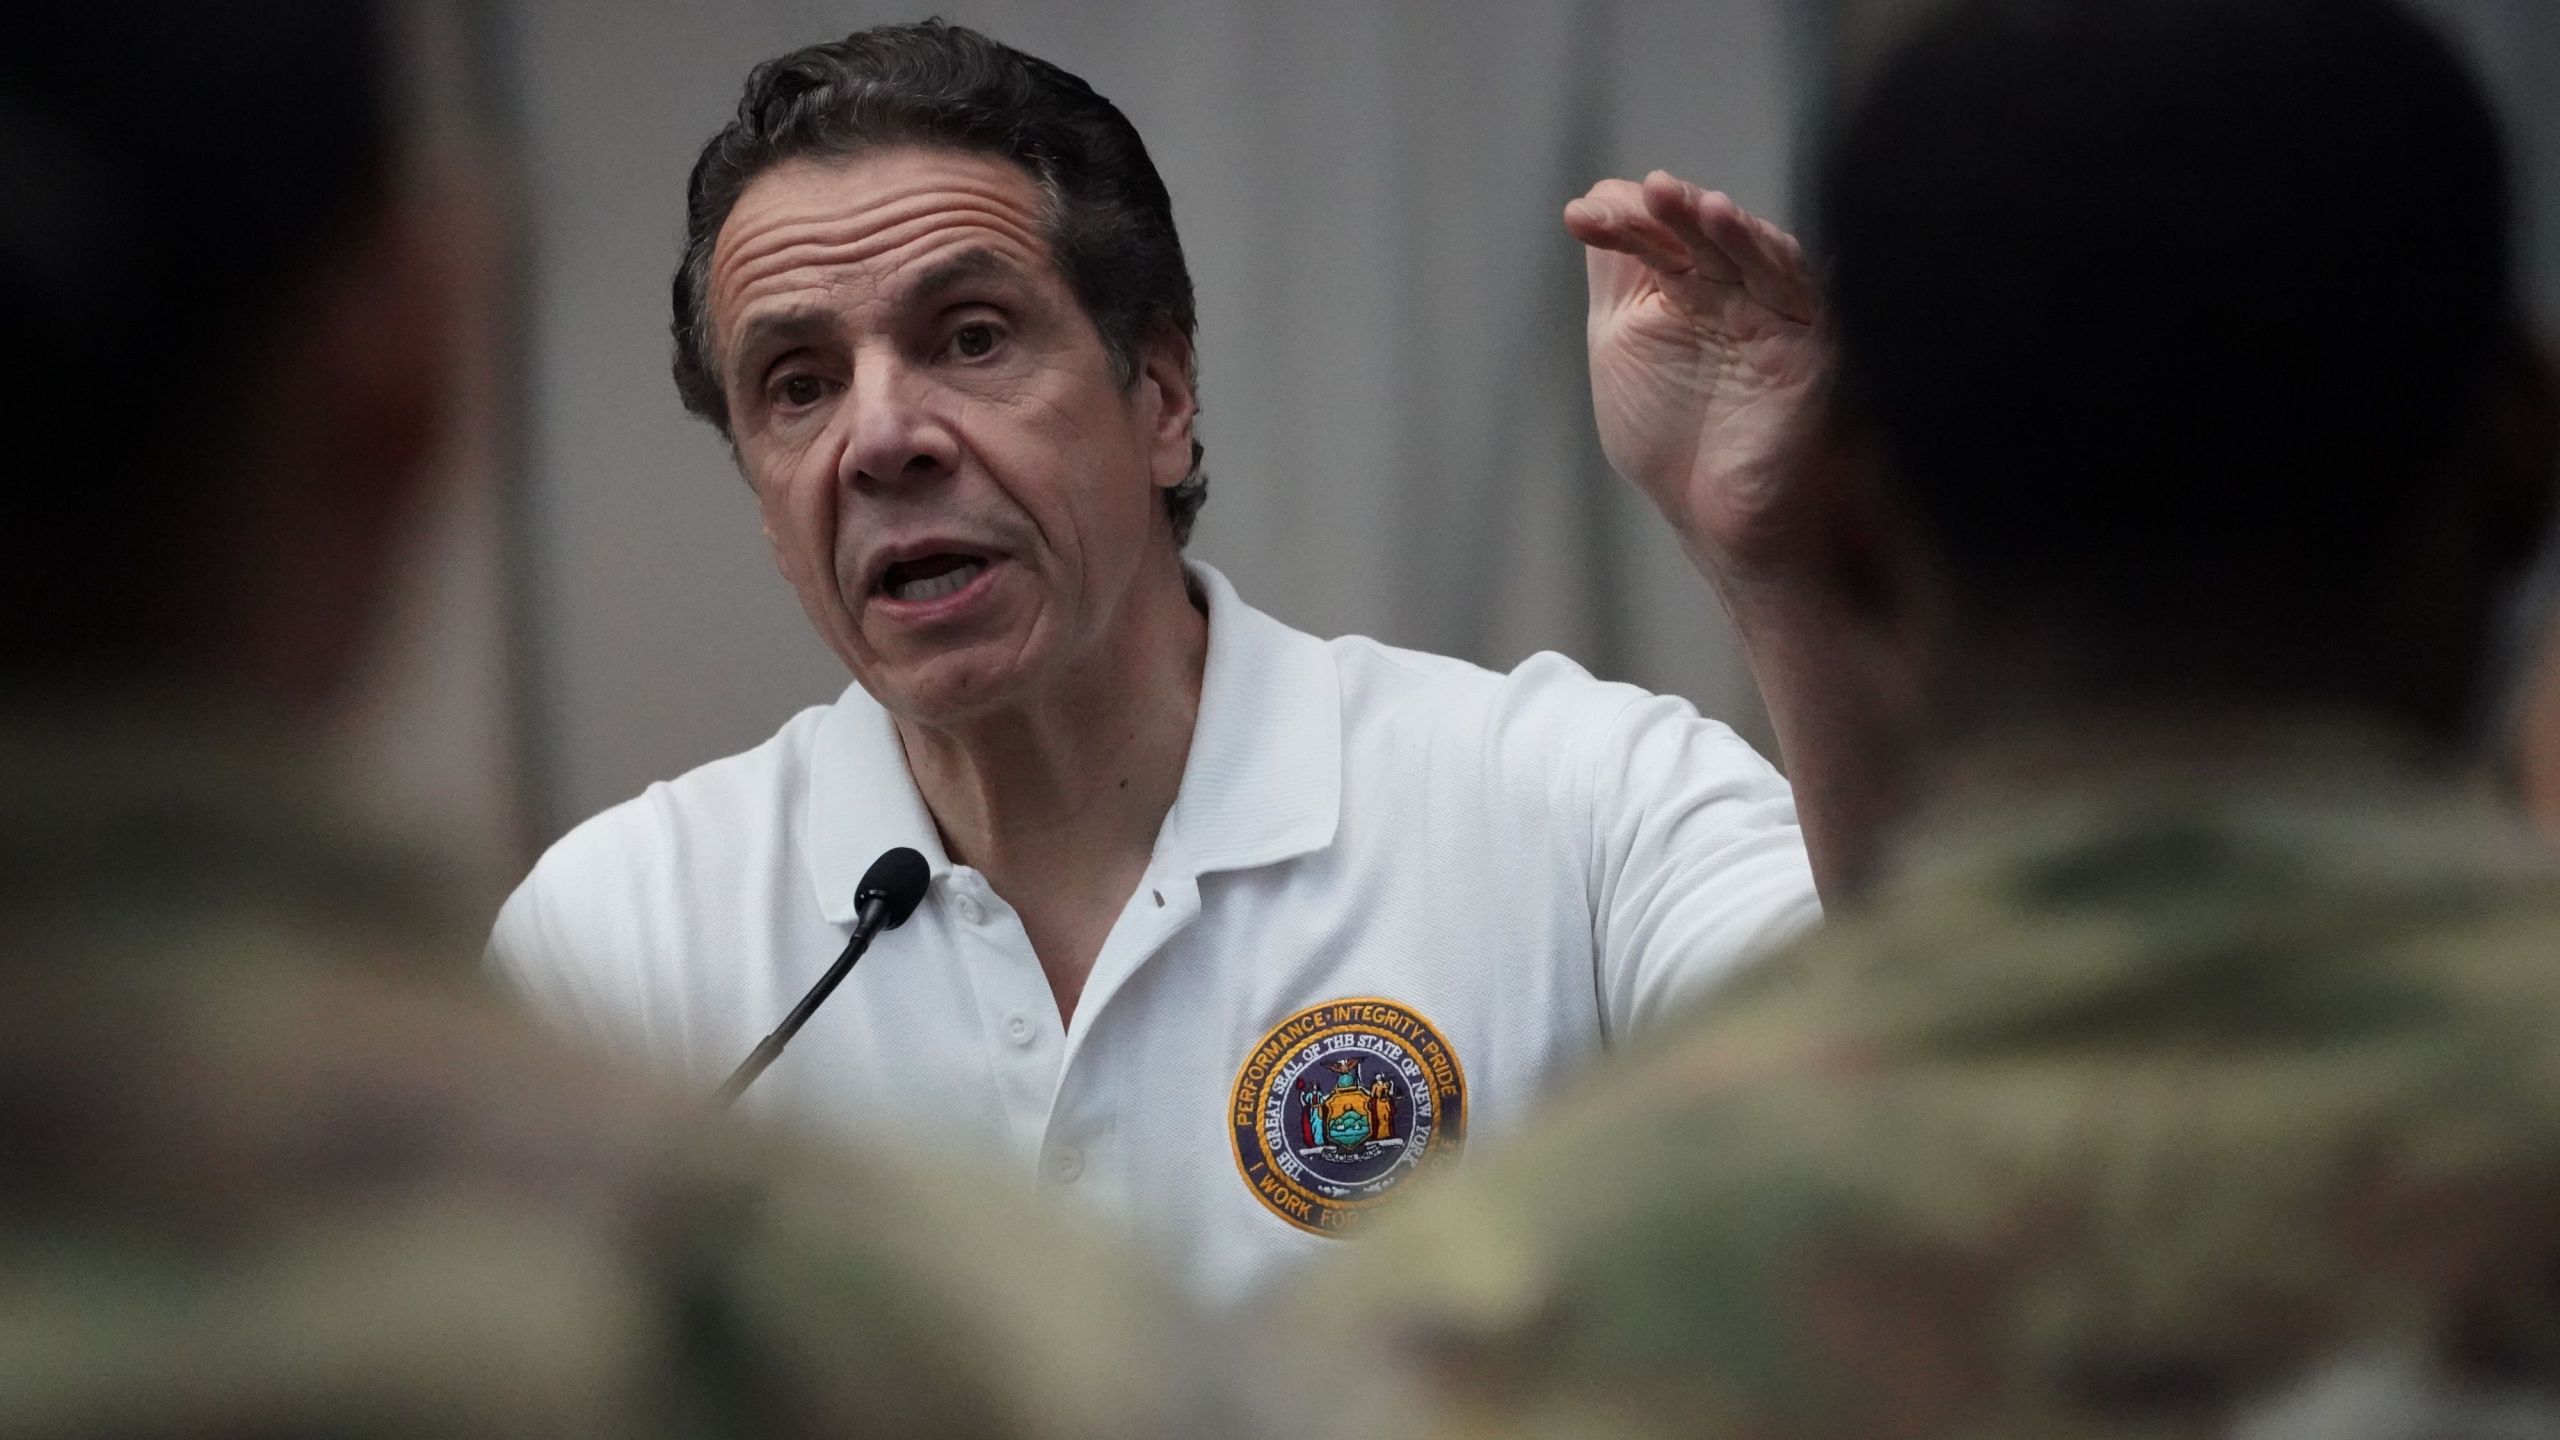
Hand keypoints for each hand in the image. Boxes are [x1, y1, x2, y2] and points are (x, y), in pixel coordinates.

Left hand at [1566, 172, 1825, 579]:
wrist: (1719, 514)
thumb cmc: (1675, 438)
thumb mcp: (1622, 346)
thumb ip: (1617, 280)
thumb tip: (1598, 197)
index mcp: (1685, 286)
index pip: (1655, 235)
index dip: (1619, 222)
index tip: (1577, 219)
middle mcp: (1732, 287)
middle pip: (1698, 230)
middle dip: (1660, 211)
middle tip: (1624, 201)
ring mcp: (1771, 308)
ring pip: (1744, 244)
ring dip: (1704, 215)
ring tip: (1665, 194)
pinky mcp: (1807, 335)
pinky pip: (1787, 279)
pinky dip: (1754, 246)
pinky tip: (1721, 220)